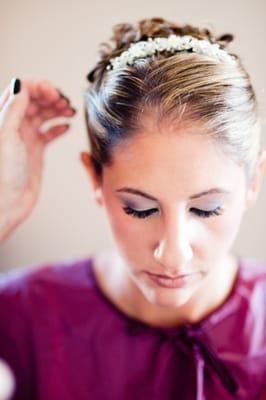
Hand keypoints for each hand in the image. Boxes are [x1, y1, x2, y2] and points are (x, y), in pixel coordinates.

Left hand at [0, 78, 75, 241]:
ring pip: (44, 115)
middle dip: (51, 97)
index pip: (22, 92)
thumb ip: (13, 110)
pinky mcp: (36, 150)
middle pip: (35, 101)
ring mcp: (26, 138)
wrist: (8, 202)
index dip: (38, 88)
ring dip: (57, 110)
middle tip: (64, 102)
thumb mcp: (7, 136)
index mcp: (5, 118)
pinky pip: (49, 133)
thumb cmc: (2, 174)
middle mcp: (15, 125)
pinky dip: (59, 127)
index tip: (52, 92)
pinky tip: (67, 127)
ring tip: (69, 111)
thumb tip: (22, 84)